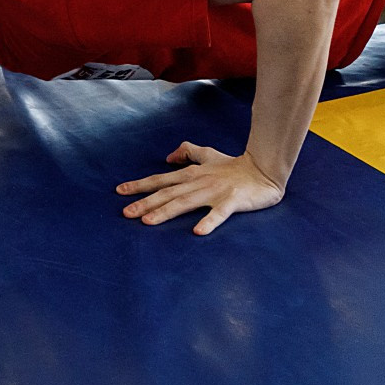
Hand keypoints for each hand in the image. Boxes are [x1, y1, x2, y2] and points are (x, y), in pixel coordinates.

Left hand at [116, 143, 284, 235]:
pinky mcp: (233, 201)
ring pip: (186, 203)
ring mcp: (215, 192)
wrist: (264, 170)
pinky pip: (220, 213)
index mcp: (192, 174)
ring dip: (166, 212)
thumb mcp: (208, 155)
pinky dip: (209, 222)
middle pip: (167, 194)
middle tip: (126, 213)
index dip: (140, 185)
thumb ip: (188, 153)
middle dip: (145, 202)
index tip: (120, 192)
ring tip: (148, 222)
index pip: (161, 180)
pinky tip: (198, 232)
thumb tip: (168, 157)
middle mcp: (199, 182)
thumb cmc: (235, 165)